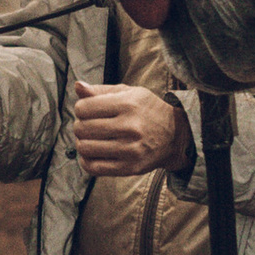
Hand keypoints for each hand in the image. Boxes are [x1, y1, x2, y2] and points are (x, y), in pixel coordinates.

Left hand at [71, 79, 188, 178]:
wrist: (176, 135)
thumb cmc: (147, 110)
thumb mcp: (129, 93)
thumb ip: (101, 90)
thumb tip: (77, 86)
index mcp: (127, 104)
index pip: (83, 108)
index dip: (81, 108)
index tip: (88, 111)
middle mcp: (129, 127)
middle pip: (82, 128)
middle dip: (80, 126)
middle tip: (89, 125)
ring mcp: (130, 150)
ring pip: (85, 148)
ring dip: (82, 143)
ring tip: (91, 139)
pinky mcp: (130, 167)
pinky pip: (94, 167)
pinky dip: (86, 161)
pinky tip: (92, 154)